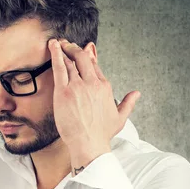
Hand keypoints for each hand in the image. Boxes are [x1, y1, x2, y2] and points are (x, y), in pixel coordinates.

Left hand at [47, 38, 140, 154]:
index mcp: (105, 87)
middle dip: (74, 49)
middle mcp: (93, 83)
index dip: (86, 57)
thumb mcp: (120, 117)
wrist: (89, 144)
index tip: (81, 52)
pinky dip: (56, 55)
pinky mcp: (64, 92)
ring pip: (70, 61)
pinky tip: (52, 46)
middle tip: (66, 45)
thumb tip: (137, 93)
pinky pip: (59, 68)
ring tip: (57, 44)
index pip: (94, 66)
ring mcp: (78, 86)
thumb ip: (128, 103)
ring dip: (63, 50)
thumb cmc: (102, 134)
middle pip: (82, 58)